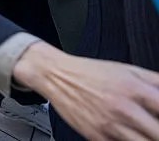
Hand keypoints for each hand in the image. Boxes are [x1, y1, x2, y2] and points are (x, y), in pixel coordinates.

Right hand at [13, 42, 158, 139]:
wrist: (56, 76)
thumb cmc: (92, 73)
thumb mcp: (129, 70)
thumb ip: (156, 81)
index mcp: (135, 90)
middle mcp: (124, 109)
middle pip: (158, 133)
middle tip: (156, 128)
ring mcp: (111, 126)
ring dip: (148, 138)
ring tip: (146, 133)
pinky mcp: (97, 138)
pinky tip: (132, 136)